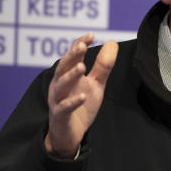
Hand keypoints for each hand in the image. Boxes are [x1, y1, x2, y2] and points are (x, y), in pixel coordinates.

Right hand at [44, 33, 117, 158]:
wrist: (70, 134)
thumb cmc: (81, 106)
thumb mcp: (96, 84)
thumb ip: (103, 66)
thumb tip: (112, 42)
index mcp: (68, 75)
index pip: (72, 56)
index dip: (79, 44)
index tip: (91, 35)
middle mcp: (60, 85)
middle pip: (63, 67)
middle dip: (72, 56)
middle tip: (81, 46)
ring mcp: (58, 100)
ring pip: (61, 85)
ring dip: (70, 76)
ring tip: (81, 67)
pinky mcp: (60, 116)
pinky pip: (64, 108)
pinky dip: (73, 102)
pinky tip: (82, 96)